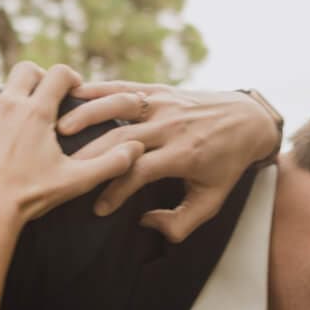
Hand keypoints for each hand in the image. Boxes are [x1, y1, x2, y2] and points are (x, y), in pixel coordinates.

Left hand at [0, 62, 140, 234]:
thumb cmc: (30, 198)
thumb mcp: (75, 182)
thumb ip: (109, 164)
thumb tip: (136, 149)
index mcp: (37, 112)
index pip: (59, 74)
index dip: (69, 77)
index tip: (70, 90)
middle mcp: (7, 104)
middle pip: (23, 69)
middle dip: (34, 77)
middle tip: (37, 96)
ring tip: (2, 107)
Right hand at [55, 82, 282, 242]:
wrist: (249, 120)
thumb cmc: (226, 165)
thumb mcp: (212, 201)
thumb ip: (181, 222)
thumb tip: (145, 223)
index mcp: (183, 154)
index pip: (139, 172)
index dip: (115, 191)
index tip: (98, 208)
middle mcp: (171, 125)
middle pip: (121, 139)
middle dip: (90, 156)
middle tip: (62, 169)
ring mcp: (164, 103)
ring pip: (119, 106)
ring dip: (88, 115)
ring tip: (60, 129)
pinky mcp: (160, 90)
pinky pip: (126, 86)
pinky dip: (100, 89)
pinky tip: (74, 93)